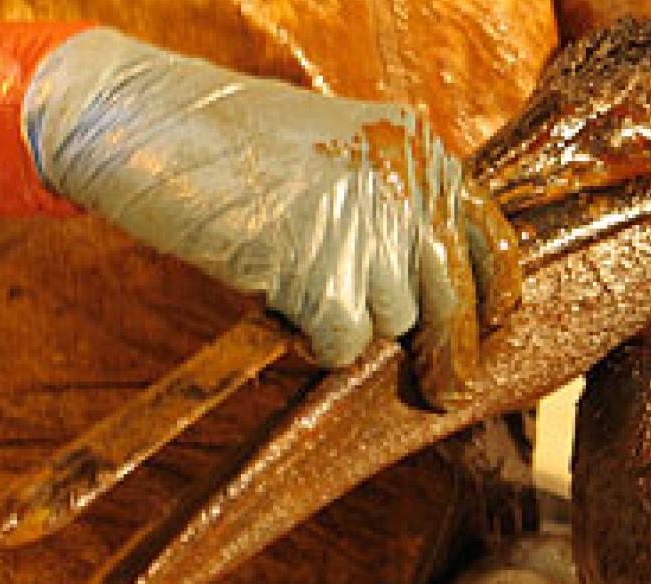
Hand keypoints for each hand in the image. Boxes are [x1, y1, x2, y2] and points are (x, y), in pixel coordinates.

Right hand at [24, 28, 519, 404]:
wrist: (154, 125)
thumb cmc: (237, 147)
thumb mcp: (344, 156)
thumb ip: (395, 209)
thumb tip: (432, 298)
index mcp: (421, 151)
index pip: (489, 237)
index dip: (496, 294)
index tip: (497, 331)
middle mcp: (408, 187)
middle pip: (453, 297)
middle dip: (451, 352)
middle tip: (447, 391)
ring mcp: (371, 231)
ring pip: (393, 323)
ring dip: (353, 327)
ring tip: (300, 290)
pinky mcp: (326, 276)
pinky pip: (344, 345)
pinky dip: (315, 345)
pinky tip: (281, 311)